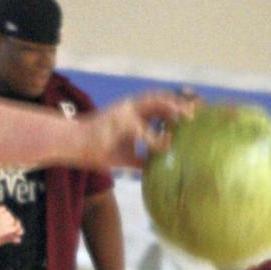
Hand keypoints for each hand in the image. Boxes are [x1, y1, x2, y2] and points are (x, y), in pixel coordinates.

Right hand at [79, 91, 194, 170]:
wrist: (74, 146)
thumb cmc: (97, 150)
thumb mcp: (125, 157)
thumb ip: (141, 159)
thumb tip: (154, 170)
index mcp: (133, 113)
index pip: (159, 105)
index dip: (176, 107)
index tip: (193, 113)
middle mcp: (131, 107)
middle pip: (161, 99)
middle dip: (179, 102)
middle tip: (196, 111)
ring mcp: (125, 111)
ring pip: (154, 103)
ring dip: (171, 108)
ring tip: (186, 117)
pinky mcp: (119, 121)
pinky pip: (141, 129)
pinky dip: (154, 137)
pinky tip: (165, 144)